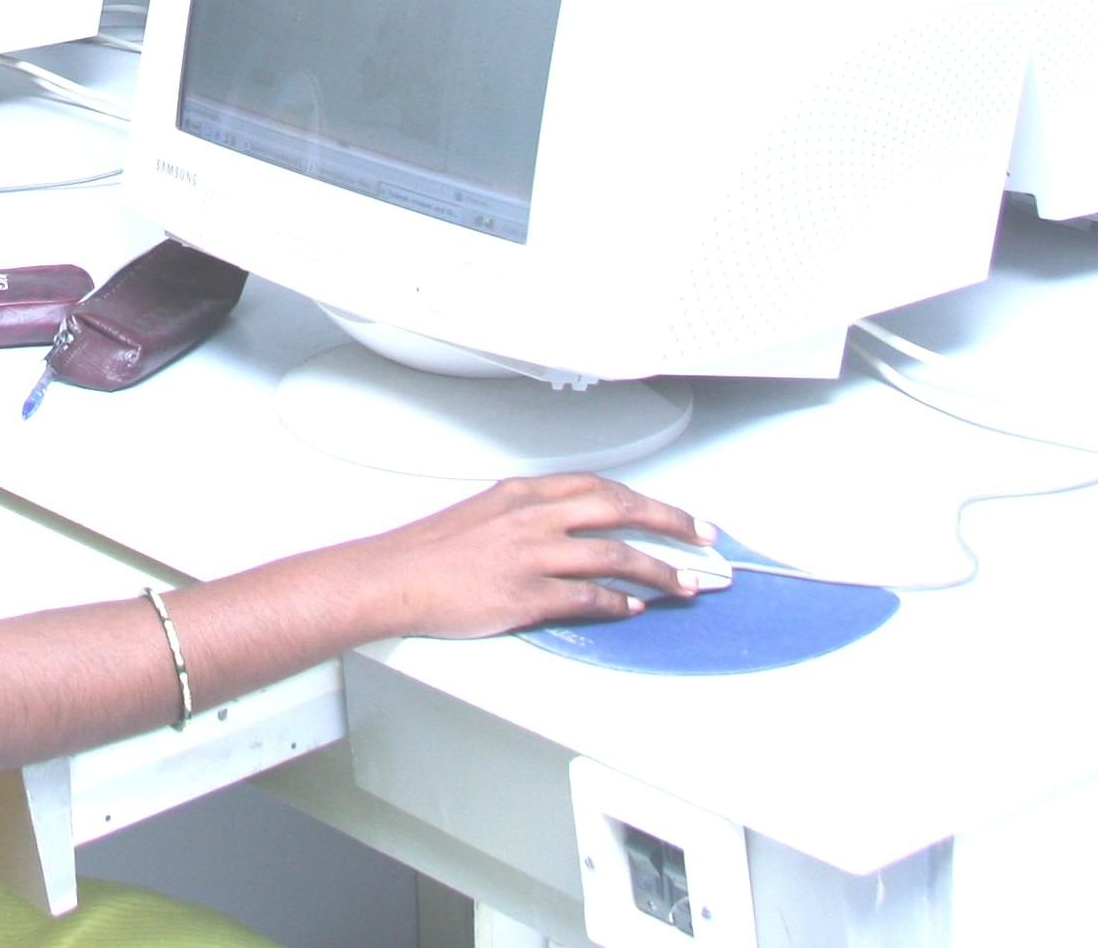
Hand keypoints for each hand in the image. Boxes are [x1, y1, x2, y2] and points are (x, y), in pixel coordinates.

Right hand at [328, 473, 718, 637]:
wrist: (394, 577)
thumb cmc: (432, 551)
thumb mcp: (486, 512)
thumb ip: (531, 516)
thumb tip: (571, 530)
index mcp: (525, 494)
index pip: (602, 488)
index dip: (648, 501)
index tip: (678, 515)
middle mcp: (534, 518)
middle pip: (619, 512)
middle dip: (670, 525)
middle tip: (703, 541)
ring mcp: (532, 556)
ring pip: (613, 556)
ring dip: (656, 571)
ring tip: (683, 585)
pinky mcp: (526, 595)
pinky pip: (586, 597)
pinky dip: (617, 603)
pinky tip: (633, 608)